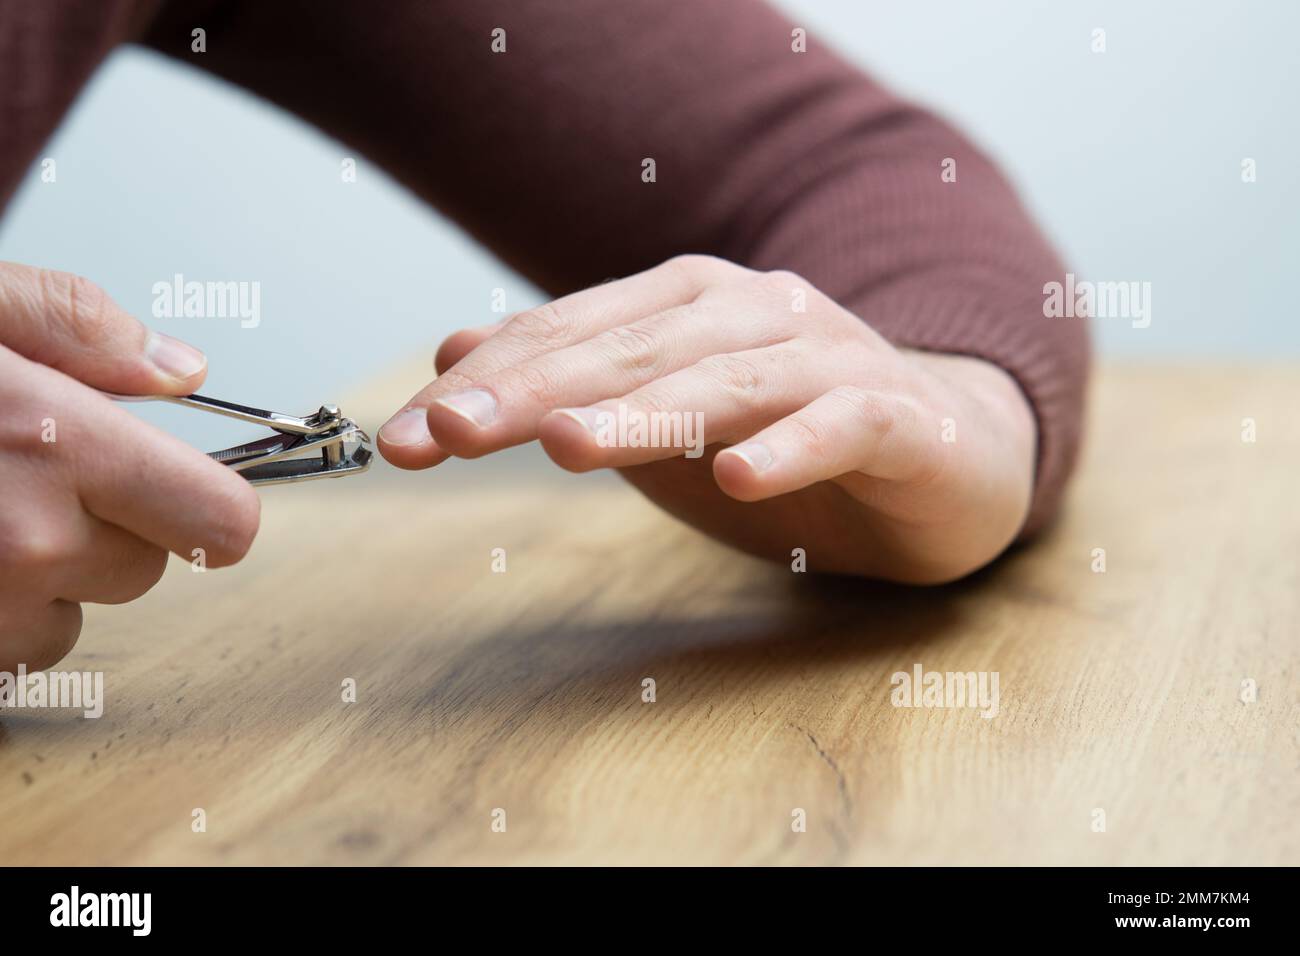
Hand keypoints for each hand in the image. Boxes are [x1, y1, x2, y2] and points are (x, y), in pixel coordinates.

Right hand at [0, 262, 259, 672]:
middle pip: (150, 569)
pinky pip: (14, 650)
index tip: (186, 488)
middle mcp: (31, 542)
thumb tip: (182, 370)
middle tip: (36, 480)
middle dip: (112, 531)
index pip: (224, 524)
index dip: (211, 505)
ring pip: (74, 619)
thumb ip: (78, 325)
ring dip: (46, 581)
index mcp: (58, 444)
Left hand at [379, 256, 1034, 582]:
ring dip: (643, 413)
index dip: (489, 380)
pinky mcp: (898, 415)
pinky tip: (737, 476)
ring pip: (727, 381)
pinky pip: (841, 424)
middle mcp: (755, 312)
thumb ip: (572, 386)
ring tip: (563, 449)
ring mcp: (830, 359)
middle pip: (634, 351)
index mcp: (689, 303)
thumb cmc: (787, 435)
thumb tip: (454, 359)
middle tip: (449, 433)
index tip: (405, 434)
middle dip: (534, 391)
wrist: (946, 453)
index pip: (573, 335)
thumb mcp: (663, 418)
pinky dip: (789, 446)